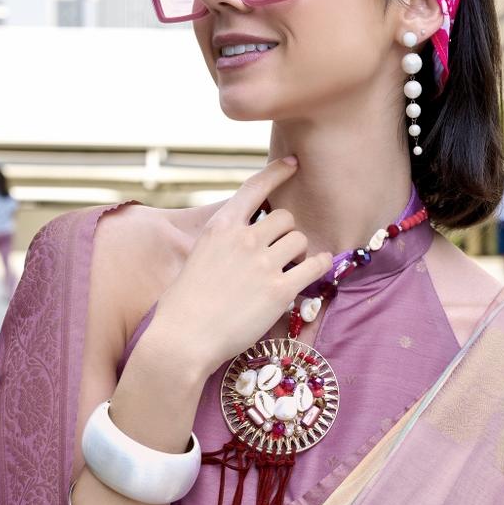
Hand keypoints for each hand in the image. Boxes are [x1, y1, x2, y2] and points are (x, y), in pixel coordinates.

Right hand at [151, 157, 331, 372]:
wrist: (183, 339)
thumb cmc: (183, 305)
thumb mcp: (197, 258)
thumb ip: (223, 243)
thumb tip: (241, 239)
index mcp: (221, 227)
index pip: (254, 187)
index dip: (277, 172)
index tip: (293, 165)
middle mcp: (244, 239)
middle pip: (285, 217)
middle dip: (286, 232)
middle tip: (281, 252)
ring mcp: (263, 263)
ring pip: (300, 240)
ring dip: (300, 251)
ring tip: (291, 266)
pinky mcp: (280, 290)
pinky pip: (315, 266)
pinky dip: (321, 265)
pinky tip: (320, 267)